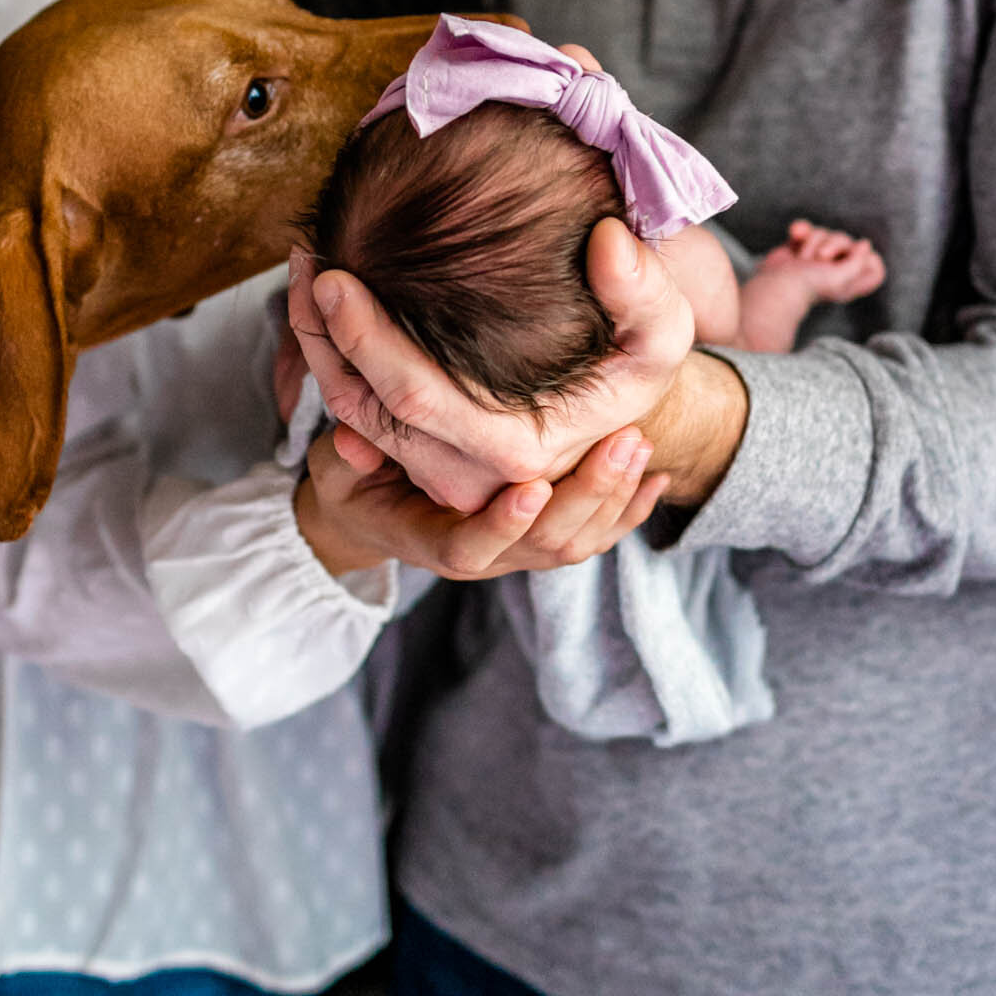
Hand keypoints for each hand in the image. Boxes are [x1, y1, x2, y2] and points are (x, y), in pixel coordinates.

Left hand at [288, 216, 696, 512]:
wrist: (619, 413)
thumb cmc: (636, 371)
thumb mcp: (662, 334)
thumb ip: (643, 291)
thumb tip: (608, 240)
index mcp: (515, 451)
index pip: (415, 397)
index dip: (364, 337)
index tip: (332, 274)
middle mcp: (468, 476)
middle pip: (364, 412)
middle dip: (322, 337)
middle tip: (305, 264)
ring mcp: (442, 473)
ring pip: (352, 420)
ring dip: (316, 351)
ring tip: (300, 279)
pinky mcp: (425, 457)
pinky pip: (359, 421)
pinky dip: (330, 366)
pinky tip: (318, 311)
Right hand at [293, 427, 667, 580]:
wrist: (373, 512)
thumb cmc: (352, 482)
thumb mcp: (335, 469)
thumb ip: (346, 459)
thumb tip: (351, 444)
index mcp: (432, 542)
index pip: (471, 547)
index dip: (503, 523)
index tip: (532, 486)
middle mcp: (486, 555)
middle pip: (547, 545)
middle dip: (590, 493)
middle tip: (623, 440)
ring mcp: (519, 550)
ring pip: (579, 542)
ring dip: (617, 496)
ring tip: (642, 443)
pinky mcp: (542, 536)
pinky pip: (597, 534)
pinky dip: (631, 509)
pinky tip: (660, 475)